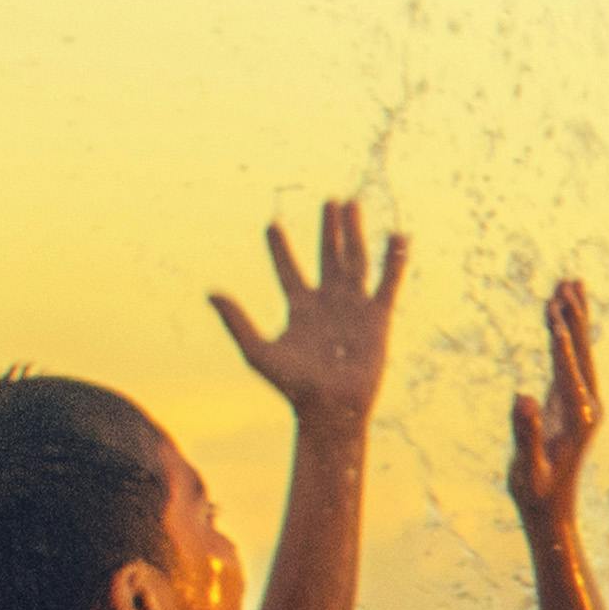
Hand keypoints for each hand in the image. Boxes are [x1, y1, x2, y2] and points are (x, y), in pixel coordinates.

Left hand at [211, 197, 405, 422]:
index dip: (279, 248)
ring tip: (351, 205)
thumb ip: (236, 321)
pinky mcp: (377, 316)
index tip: (270, 226)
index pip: (288, 271)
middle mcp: (328, 302)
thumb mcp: (257, 351)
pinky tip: (397, 237)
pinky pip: (387, 282)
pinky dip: (394, 261)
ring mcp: (353, 307)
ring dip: (353, 233)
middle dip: (328, 230)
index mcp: (300, 308)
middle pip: (327, 256)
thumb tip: (211, 292)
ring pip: (355, 260)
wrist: (331, 407)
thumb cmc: (292, 385)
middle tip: (329, 202)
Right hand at [505, 280, 604, 527]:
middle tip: (569, 282)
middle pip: (583, 352)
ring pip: (580, 352)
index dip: (562, 341)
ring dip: (574, 319)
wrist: (550, 511)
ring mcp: (581, 403)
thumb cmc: (536, 492)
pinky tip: (558, 320)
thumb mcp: (528, 468)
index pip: (570, 371)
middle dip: (575, 317)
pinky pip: (569, 362)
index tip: (555, 309)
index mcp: (579, 418)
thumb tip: (523, 398)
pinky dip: (565, 337)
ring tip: (569, 284)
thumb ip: (526, 433)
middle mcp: (587, 406)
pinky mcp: (571, 403)